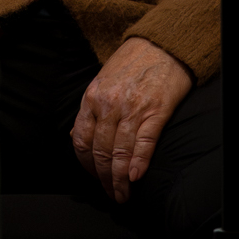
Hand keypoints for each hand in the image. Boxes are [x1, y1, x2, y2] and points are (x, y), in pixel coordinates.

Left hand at [70, 38, 192, 204]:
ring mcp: (133, 108)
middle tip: (111, 194)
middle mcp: (110, 104)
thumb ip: (90, 109)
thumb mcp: (102, 80)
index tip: (93, 178)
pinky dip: (138, 164)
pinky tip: (135, 178)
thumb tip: (77, 138)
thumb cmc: (131, 61)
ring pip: (120, 154)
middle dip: (104, 179)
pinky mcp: (156, 111)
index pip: (82, 140)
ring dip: (120, 180)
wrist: (161, 43)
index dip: (86, 165)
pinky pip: (144, 144)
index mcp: (93, 96)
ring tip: (123, 194)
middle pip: (101, 152)